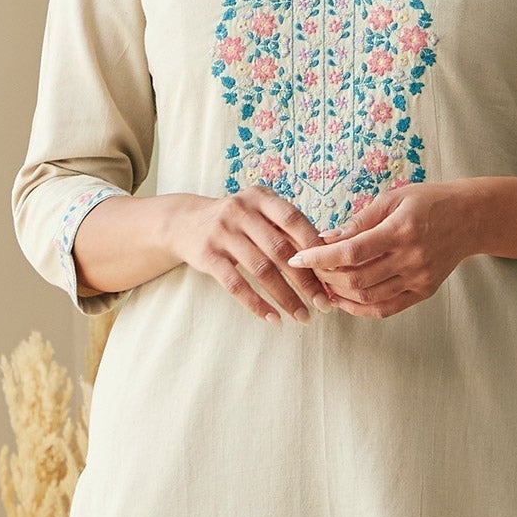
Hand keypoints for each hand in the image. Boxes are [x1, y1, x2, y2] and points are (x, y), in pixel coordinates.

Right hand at [173, 186, 332, 323]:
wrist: (184, 222)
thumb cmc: (236, 221)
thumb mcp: (258, 212)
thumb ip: (286, 229)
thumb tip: (327, 258)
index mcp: (261, 197)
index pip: (294, 220)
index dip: (315, 247)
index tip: (333, 272)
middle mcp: (241, 211)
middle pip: (280, 250)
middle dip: (306, 280)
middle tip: (324, 304)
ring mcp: (222, 232)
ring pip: (261, 270)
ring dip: (285, 297)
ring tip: (303, 316)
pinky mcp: (207, 255)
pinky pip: (235, 284)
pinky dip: (256, 304)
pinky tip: (273, 318)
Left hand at [286, 183, 472, 317]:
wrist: (470, 219)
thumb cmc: (428, 203)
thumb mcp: (393, 199)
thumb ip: (359, 221)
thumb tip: (325, 237)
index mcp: (400, 230)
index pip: (351, 251)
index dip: (320, 258)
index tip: (298, 257)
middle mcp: (411, 258)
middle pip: (356, 278)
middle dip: (326, 276)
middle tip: (311, 268)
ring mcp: (418, 278)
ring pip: (367, 297)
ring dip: (339, 294)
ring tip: (324, 282)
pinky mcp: (423, 292)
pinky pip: (385, 309)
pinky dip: (359, 308)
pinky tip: (343, 299)